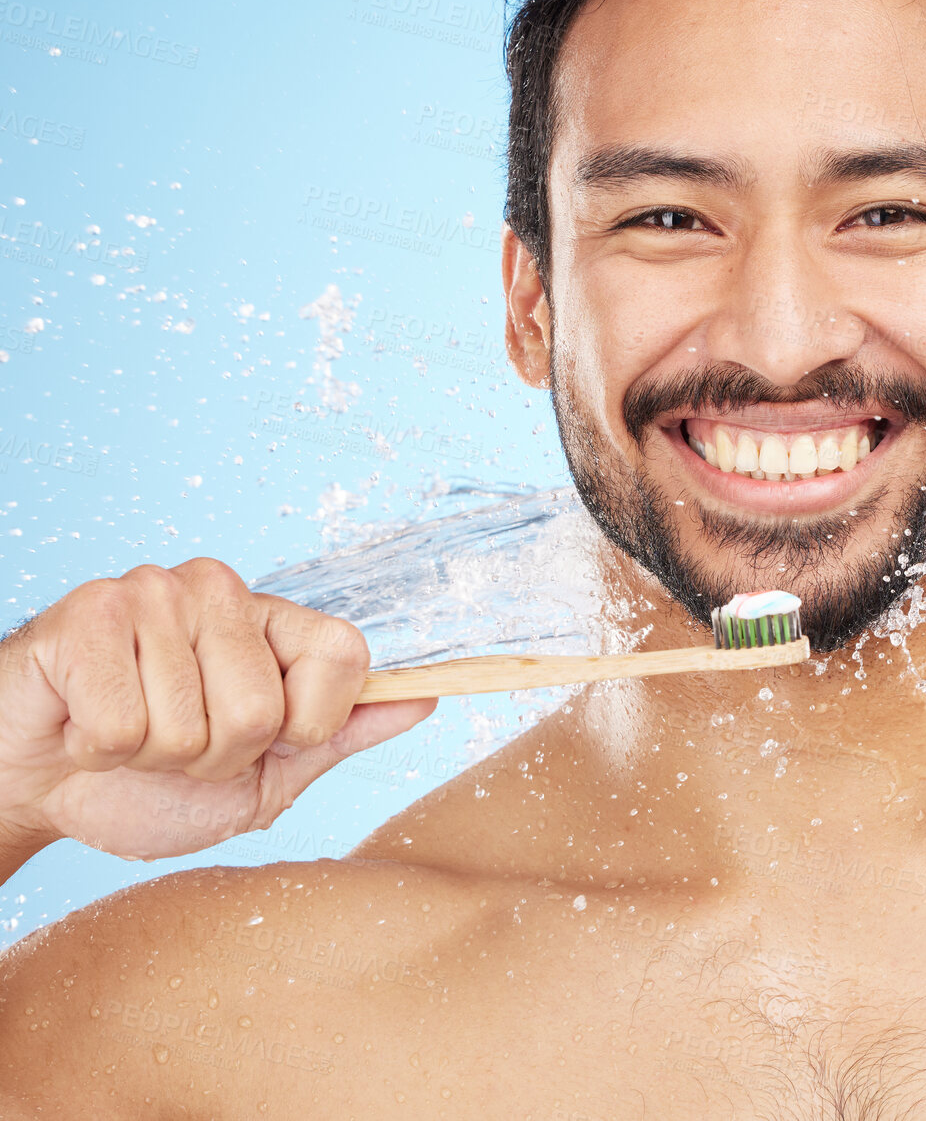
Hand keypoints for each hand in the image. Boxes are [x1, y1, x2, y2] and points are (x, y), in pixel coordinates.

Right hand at [0, 557, 436, 860]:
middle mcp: (221, 590)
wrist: (43, 786)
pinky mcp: (87, 615)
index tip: (268, 737)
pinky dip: (101, 749)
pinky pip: (121, 722)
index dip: (309, 723)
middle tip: (177, 743)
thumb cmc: (154, 781)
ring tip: (131, 732)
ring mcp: (153, 592)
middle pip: (262, 709)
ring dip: (154, 754)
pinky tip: (86, 724)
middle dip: (217, 756)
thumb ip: (342, 733)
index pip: (346, 655)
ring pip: (189, 723)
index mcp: (275, 620)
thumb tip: (430, 698)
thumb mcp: (268, 772)